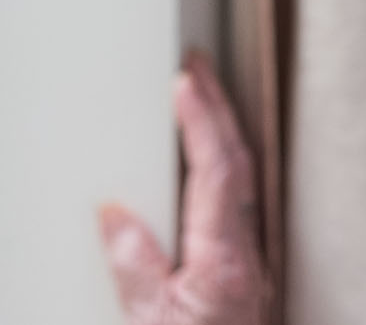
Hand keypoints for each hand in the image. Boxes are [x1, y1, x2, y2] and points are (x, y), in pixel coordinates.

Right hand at [98, 52, 269, 323]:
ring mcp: (250, 261)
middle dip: (218, 108)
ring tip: (201, 96)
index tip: (184, 82)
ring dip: (225, 131)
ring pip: (247, 179)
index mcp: (223, 260)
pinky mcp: (245, 272)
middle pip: (239, 163)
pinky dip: (227, 165)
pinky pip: (242, 201)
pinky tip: (211, 159)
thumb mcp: (149, 323)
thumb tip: (115, 213)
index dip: (202, 121)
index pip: (219, 171)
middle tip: (195, 66)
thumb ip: (134, 267)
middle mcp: (245, 254)